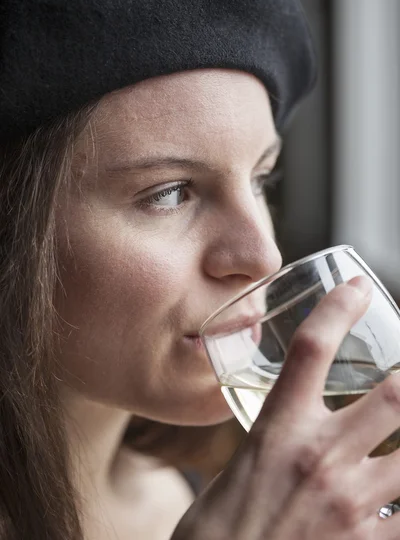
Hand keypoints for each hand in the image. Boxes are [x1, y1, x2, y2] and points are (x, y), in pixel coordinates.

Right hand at [171, 277, 399, 538]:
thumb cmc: (218, 529)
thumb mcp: (239, 467)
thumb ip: (272, 443)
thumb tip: (291, 432)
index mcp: (277, 430)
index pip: (310, 348)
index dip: (337, 309)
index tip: (355, 289)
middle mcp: (318, 456)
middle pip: (392, 393)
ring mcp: (350, 501)